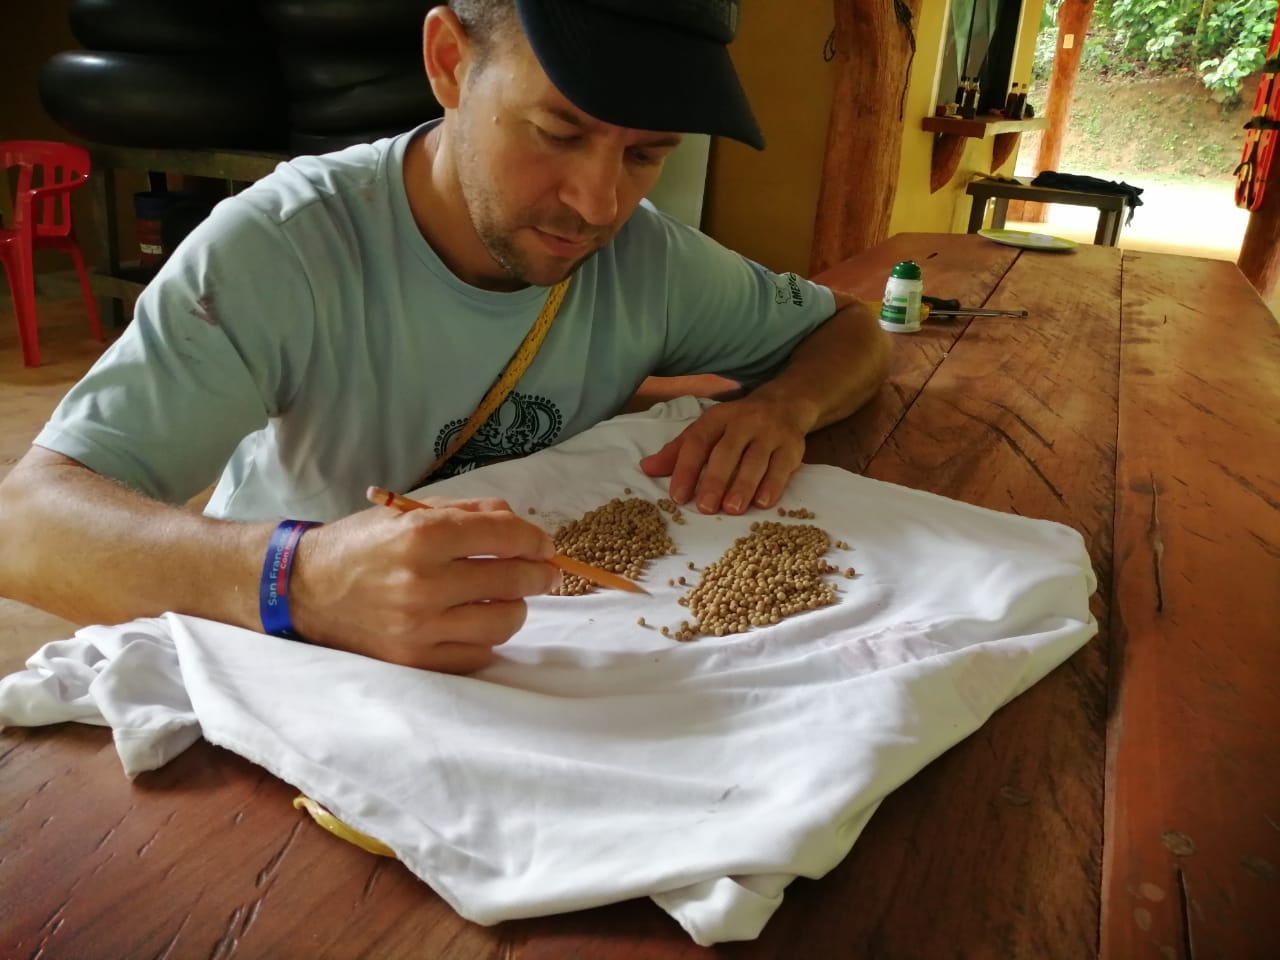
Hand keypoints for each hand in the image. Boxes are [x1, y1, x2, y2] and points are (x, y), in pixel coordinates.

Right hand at [289, 497, 558, 672]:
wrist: (304, 589)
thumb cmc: (361, 545)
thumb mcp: (408, 514)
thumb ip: (467, 513)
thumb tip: (520, 524)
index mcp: (421, 536)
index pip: (504, 536)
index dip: (534, 539)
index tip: (544, 545)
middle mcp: (422, 583)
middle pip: (513, 580)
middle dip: (539, 573)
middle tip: (544, 572)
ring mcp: (419, 627)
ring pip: (504, 621)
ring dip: (515, 606)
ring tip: (506, 597)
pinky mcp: (415, 661)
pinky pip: (479, 653)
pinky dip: (487, 637)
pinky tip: (477, 622)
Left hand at [638, 396, 810, 514]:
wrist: (785, 404)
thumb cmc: (737, 424)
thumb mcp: (707, 429)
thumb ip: (678, 451)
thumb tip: (646, 468)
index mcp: (717, 418)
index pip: (697, 442)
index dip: (685, 469)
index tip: (678, 496)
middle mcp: (744, 421)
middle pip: (727, 452)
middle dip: (715, 480)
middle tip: (706, 507)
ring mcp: (770, 432)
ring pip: (756, 460)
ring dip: (744, 486)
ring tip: (733, 509)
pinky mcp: (793, 445)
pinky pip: (782, 466)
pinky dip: (773, 485)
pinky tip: (762, 502)